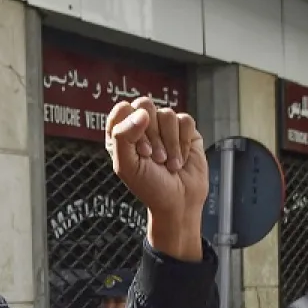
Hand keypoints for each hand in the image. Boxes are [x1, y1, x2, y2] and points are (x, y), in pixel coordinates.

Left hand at [105, 98, 205, 260]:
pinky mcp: (185, 130)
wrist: (179, 202)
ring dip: (169, 143)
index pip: (122, 110)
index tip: (139, 149)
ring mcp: (165, 126)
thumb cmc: (150, 188)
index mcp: (123, 134)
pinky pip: (185, 120)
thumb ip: (124, 136)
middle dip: (152, 135)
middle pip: (145, 105)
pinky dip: (183, 143)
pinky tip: (180, 158)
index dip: (131, 125)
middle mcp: (143, 126)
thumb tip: (141, 113)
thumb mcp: (127, 166)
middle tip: (154, 157)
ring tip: (168, 162)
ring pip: (167, 114)